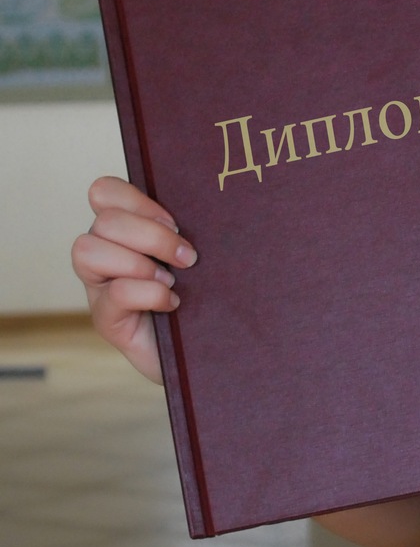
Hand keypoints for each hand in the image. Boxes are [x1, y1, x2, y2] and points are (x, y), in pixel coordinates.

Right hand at [71, 176, 198, 385]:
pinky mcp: (106, 319)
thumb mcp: (193, 257)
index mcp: (123, 231)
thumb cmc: (200, 299)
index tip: (175, 221)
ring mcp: (99, 288)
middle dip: (152, 235)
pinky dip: (149, 293)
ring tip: (171, 280)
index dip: (136, 199)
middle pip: (104, 220)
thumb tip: (205, 208)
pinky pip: (115, 293)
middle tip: (186, 257)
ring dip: (138, 262)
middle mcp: (104, 255)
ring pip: (88, 249)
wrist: (204, 353)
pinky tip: (172, 303)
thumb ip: (184, 232)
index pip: (104, 192)